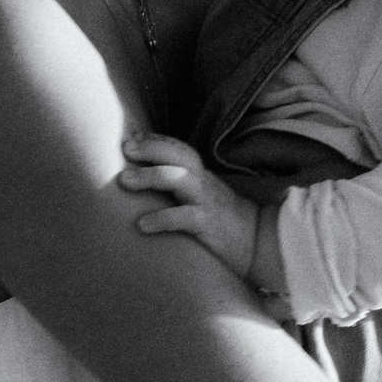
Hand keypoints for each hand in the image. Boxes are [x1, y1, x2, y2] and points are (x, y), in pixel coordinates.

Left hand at [119, 135, 261, 281]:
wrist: (258, 243)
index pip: (178, 150)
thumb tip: (144, 183)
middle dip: (152, 148)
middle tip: (126, 148)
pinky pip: (184, 218)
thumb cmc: (221, 221)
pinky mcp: (208, 224)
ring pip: (179, 179)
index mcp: (200, 176)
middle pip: (179, 156)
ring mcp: (206, 202)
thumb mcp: (200, 197)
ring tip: (124, 181)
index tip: (129, 138)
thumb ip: (178, 187)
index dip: (155, 141)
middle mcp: (203, 183)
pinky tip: (141, 225)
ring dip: (150, 176)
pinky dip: (161, 219)